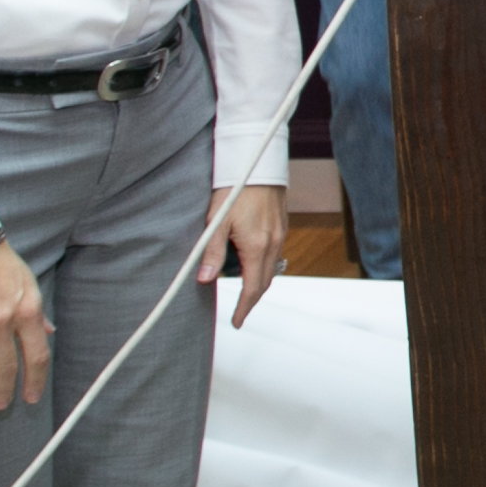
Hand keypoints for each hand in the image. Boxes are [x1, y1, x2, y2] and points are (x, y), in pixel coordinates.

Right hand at [0, 242, 51, 412]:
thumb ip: (36, 311)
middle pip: (6, 368)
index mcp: (27, 311)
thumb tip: (48, 333)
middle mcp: (1, 322)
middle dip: (4, 392)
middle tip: (1, 405)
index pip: (37, 357)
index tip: (31, 398)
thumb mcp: (26, 281)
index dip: (35, 381)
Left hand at [203, 186, 286, 326]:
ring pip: (271, 269)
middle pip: (264, 283)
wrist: (258, 164)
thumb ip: (211, 252)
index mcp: (257, 247)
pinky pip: (275, 254)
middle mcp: (273, 244)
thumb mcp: (217, 222)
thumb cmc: (236, 189)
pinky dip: (264, 265)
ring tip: (242, 288)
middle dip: (252, 300)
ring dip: (258, 282)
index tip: (237, 322)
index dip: (244, 308)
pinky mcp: (282, 226)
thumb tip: (204, 279)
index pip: (252, 289)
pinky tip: (251, 262)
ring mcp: (280, 235)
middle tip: (239, 311)